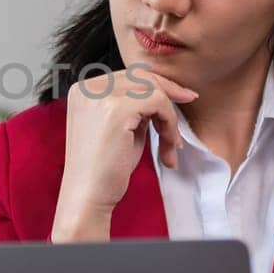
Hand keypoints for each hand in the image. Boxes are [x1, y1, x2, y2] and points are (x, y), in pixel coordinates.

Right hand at [49, 67, 195, 241]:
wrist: (87, 196)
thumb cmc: (102, 170)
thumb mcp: (117, 129)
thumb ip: (132, 109)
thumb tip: (161, 96)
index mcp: (84, 91)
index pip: (128, 76)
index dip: (157, 85)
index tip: (180, 97)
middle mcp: (89, 88)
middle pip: (141, 76)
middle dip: (169, 93)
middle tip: (189, 102)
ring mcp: (101, 96)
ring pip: (153, 89)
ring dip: (169, 117)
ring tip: (171, 145)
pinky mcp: (116, 109)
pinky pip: (158, 103)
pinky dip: (169, 123)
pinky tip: (168, 147)